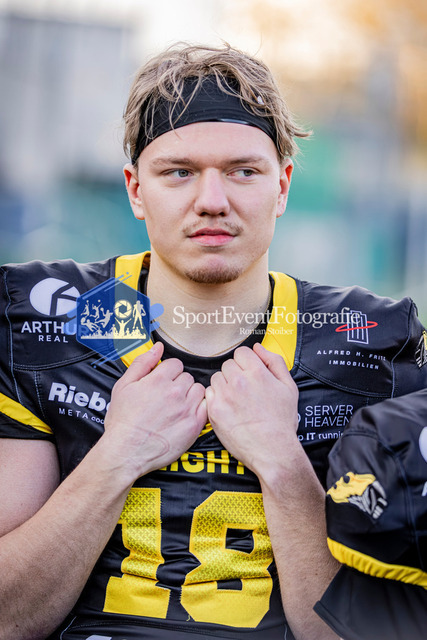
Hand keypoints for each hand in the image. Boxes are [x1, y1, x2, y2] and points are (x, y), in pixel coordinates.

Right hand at [102, 342, 206, 478]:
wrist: (126, 452)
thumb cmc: (123, 421)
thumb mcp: (123, 386)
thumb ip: (142, 363)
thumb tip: (158, 347)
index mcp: (158, 380)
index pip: (176, 364)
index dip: (168, 373)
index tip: (163, 383)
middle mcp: (175, 393)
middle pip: (188, 377)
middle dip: (179, 384)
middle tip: (167, 397)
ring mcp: (186, 409)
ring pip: (199, 390)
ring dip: (190, 395)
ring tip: (177, 406)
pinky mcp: (194, 426)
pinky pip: (206, 407)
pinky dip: (198, 409)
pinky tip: (185, 415)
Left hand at [205, 343, 298, 477]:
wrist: (273, 450)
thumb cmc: (282, 421)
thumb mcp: (289, 387)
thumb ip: (275, 362)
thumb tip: (258, 347)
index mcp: (258, 372)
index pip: (241, 352)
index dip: (246, 362)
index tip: (249, 373)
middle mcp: (239, 381)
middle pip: (228, 364)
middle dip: (235, 373)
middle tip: (245, 390)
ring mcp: (225, 396)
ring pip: (217, 378)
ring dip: (224, 385)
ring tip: (237, 400)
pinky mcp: (214, 410)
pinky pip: (209, 393)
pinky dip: (216, 398)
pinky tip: (228, 407)